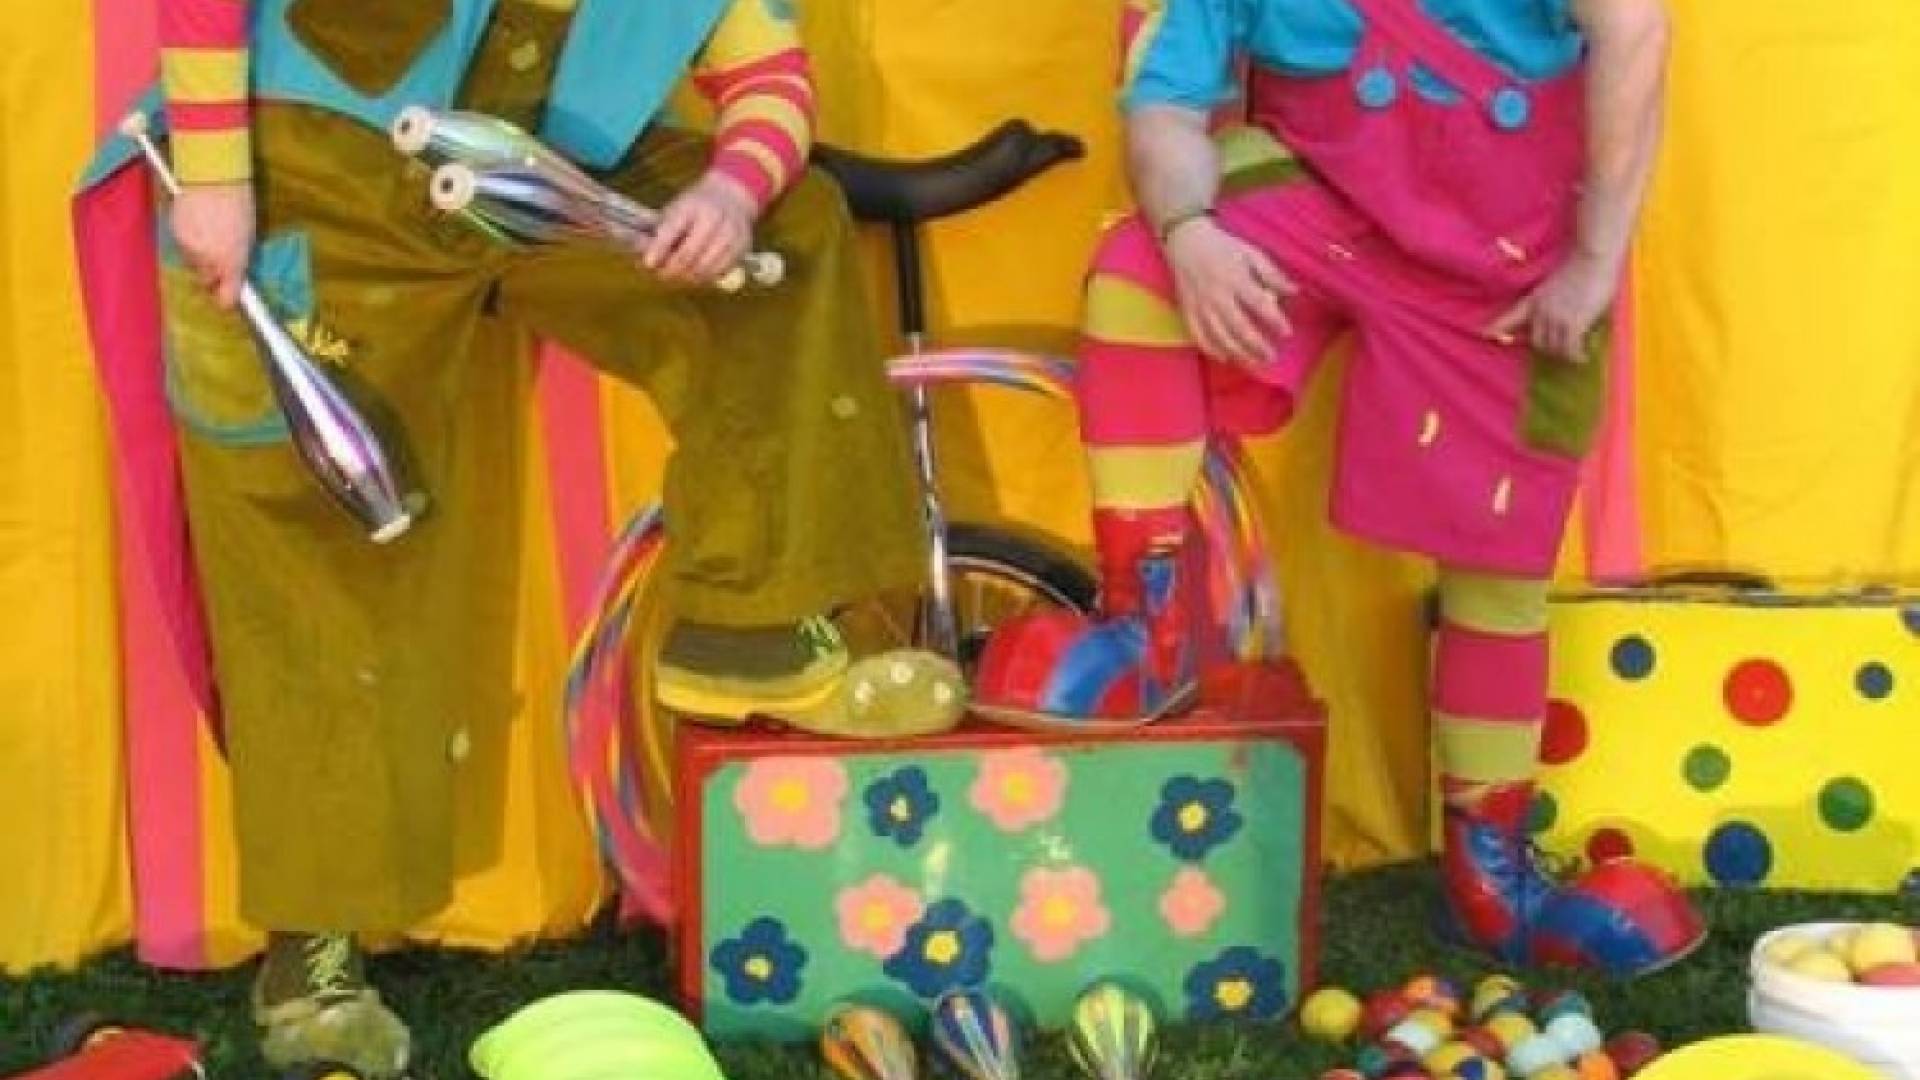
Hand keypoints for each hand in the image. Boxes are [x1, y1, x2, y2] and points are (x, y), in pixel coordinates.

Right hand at [170, 182, 255, 308]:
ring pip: (192, 263)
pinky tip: (197, 225)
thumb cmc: (238, 204)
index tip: (228, 297)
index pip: (225, 297)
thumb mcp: (247, 237)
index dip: (226, 298)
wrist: (212, 177)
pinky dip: (189, 241)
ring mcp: (189, 247)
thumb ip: (239, 260)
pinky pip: (183, 246)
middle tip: (220, 260)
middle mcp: (208, 260)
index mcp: (231, 262)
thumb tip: (235, 275)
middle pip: (205, 280)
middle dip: (212, 274)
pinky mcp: (175, 233)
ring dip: (199, 256)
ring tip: (209, 235)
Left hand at [643, 173, 755, 284]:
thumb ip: (660, 231)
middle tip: (662, 275)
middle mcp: (713, 218)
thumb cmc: (697, 205)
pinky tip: (697, 275)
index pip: (671, 229)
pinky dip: (706, 278)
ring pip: (705, 267)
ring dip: (688, 277)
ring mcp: (730, 233)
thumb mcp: (676, 209)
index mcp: (691, 205)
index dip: (658, 249)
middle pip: (689, 254)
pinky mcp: (742, 247)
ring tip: (678, 277)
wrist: (732, 196)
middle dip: (672, 270)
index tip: (648, 263)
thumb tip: (642, 255)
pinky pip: (721, 271)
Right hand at [1164, 217, 1294, 366]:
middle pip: (1239, 327)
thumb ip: (1272, 274)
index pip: (1259, 304)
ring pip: (1220, 336)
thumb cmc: (1223, 247)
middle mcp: (1218, 295)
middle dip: (1257, 346)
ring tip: (1253, 363)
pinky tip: (1225, 358)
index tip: (1287, 333)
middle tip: (1272, 357)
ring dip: (1238, 353)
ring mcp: (1201, 305)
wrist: (1186, 240)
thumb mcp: (1252, 254)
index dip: (1275, 321)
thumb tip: (1294, 292)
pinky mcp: (1188, 310)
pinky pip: (1199, 336)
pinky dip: (1211, 349)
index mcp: (1236, 279)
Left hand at [1487, 250, 1620, 360]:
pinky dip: (1576, 356)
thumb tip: (1562, 315)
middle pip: (1536, 342)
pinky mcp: (1572, 324)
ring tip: (1574, 355)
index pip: (1508, 317)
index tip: (1484, 335)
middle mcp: (1539, 311)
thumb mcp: (1555, 283)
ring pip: (1553, 349)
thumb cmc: (1580, 263)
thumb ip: (1553, 299)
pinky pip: (1570, 350)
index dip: (1495, 328)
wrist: (1591, 254)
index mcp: (1532, 299)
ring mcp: (1554, 318)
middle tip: (1562, 350)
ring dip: (1563, 354)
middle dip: (1549, 349)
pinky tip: (1582, 357)